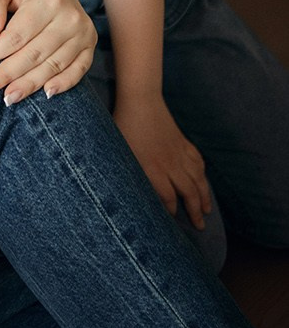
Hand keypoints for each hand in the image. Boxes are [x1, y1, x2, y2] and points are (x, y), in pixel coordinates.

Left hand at [0, 0, 95, 105]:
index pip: (16, 35)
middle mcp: (68, 16)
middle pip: (33, 54)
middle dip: (6, 76)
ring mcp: (82, 31)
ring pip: (53, 65)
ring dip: (29, 85)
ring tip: (7, 98)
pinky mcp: (90, 43)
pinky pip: (78, 69)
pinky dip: (63, 83)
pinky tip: (45, 93)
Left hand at [113, 98, 211, 228]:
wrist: (141, 100)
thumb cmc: (124, 125)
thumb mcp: (120, 152)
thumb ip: (127, 173)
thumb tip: (126, 191)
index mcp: (152, 169)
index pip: (168, 197)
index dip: (172, 210)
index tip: (173, 221)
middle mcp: (170, 164)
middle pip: (188, 192)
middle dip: (195, 211)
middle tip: (201, 227)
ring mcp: (179, 153)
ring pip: (197, 179)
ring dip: (204, 196)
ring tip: (207, 210)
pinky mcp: (183, 142)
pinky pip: (198, 162)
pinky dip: (203, 174)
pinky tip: (203, 180)